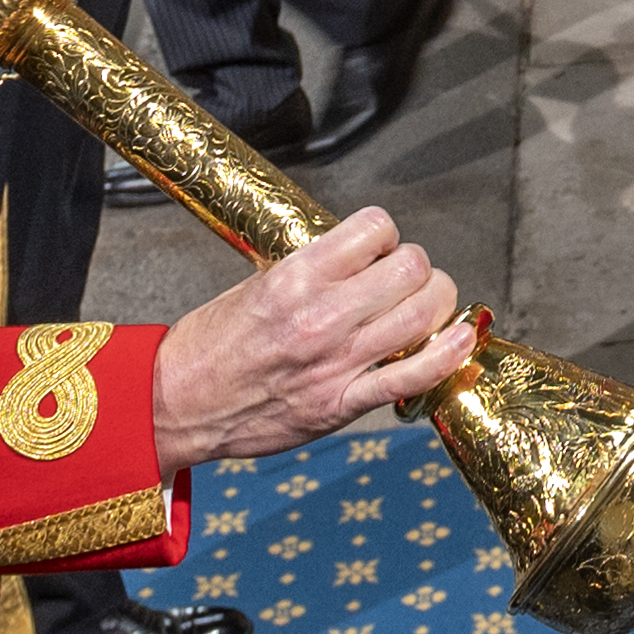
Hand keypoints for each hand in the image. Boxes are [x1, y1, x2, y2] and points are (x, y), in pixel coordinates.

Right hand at [153, 208, 470, 467]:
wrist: (174, 405)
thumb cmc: (209, 345)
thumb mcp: (254, 284)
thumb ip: (311, 269)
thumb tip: (361, 252)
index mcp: (295, 277)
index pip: (376, 229)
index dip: (384, 236)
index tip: (376, 250)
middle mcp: (321, 316)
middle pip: (413, 268)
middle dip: (415, 267)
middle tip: (400, 280)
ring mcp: (336, 362)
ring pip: (425, 313)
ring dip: (435, 303)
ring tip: (421, 307)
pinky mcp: (342, 404)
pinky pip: (416, 375)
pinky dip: (448, 354)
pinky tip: (459, 338)